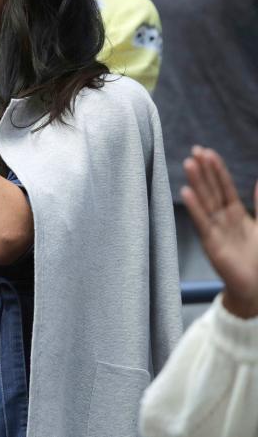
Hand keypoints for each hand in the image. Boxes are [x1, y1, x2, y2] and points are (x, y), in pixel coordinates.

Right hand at [181, 146, 257, 318]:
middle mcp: (222, 218)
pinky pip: (202, 222)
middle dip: (204, 170)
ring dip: (196, 182)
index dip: (217, 170)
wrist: (256, 286)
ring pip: (205, 201)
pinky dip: (194, 207)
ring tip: (189, 164)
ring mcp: (215, 229)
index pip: (224, 186)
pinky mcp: (211, 243)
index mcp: (235, 213)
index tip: (207, 152)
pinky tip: (186, 192)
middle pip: (212, 189)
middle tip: (195, 150)